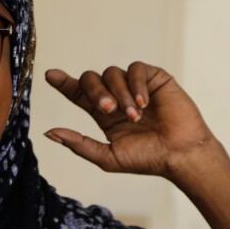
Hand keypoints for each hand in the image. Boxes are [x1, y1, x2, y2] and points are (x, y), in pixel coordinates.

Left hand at [43, 62, 222, 183]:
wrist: (180, 155)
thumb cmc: (148, 159)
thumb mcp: (108, 157)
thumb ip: (79, 144)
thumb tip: (49, 133)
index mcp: (103, 113)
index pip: (78, 93)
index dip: (63, 83)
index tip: (50, 75)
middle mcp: (116, 96)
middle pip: (91, 79)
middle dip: (95, 92)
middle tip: (108, 110)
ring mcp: (135, 86)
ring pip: (112, 73)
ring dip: (120, 94)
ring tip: (134, 116)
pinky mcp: (154, 78)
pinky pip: (136, 69)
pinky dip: (136, 84)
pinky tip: (143, 103)